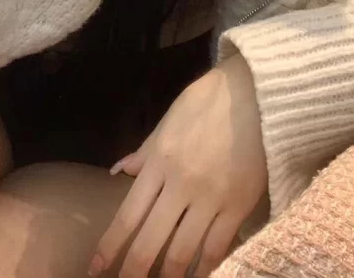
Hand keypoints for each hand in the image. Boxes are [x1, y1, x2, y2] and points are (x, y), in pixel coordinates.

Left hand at [91, 54, 267, 277]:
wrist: (257, 93)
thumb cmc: (210, 100)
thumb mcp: (169, 119)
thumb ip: (145, 150)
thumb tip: (119, 171)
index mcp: (160, 162)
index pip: (128, 214)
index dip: (111, 245)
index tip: (96, 267)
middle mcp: (181, 185)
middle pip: (151, 241)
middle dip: (135, 270)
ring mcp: (210, 199)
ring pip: (182, 252)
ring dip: (168, 275)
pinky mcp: (239, 206)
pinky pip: (217, 247)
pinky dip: (204, 268)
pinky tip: (196, 275)